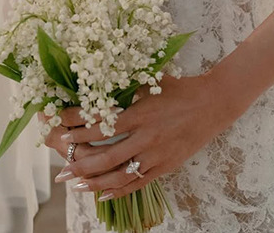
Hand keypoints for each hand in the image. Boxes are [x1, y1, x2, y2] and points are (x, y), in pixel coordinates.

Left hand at [49, 72, 234, 200]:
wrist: (213, 104)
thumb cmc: (181, 88)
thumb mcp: (153, 81)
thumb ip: (128, 85)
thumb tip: (101, 79)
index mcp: (140, 114)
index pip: (102, 124)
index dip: (79, 127)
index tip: (61, 128)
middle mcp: (146, 137)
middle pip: (106, 156)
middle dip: (79, 163)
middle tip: (59, 168)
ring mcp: (156, 155)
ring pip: (119, 175)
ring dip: (94, 182)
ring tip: (75, 185)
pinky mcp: (165, 167)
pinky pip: (137, 183)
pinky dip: (118, 191)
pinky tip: (102, 195)